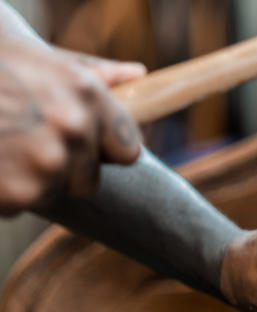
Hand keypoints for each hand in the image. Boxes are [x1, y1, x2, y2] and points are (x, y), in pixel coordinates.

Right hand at [0, 41, 143, 215]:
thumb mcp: (39, 56)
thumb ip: (90, 71)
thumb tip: (137, 75)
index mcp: (87, 95)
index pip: (127, 151)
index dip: (101, 150)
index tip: (79, 143)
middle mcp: (75, 130)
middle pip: (88, 180)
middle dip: (58, 167)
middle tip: (17, 136)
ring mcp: (46, 165)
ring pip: (49, 194)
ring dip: (23, 179)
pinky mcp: (16, 195)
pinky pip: (16, 206)